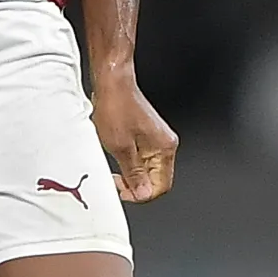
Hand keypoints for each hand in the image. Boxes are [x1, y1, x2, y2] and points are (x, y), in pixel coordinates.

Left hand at [91, 68, 177, 202]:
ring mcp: (156, 139)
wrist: (113, 82)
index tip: (123, 192)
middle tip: (116, 180)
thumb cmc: (117, 106)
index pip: (161, 186)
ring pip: (146, 169)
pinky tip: (116, 154)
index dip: (141, 194)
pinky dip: (128, 161)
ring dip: (130, 173)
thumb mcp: (121, 147)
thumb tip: (142, 193)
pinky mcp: (146, 135)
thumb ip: (133, 174)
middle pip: (154, 179)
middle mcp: (164, 144)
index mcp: (164, 148)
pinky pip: (140, 158)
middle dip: (135, 184)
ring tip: (114, 164)